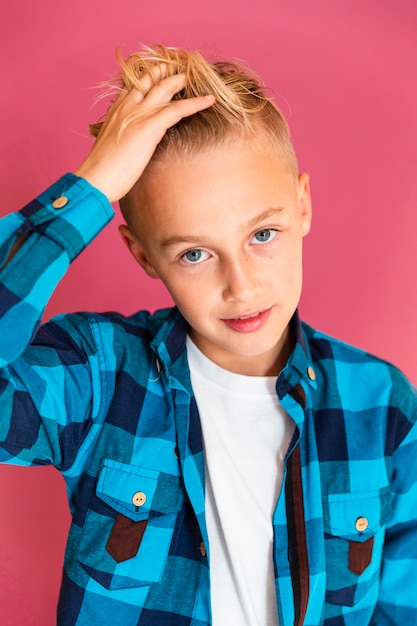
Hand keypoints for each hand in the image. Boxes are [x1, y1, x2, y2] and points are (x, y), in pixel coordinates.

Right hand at [75, 68, 213, 202]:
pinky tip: (209, 100)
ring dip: (181, 82)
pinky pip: (177, 109)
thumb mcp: (110, 148)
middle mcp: (126, 107)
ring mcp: (138, 115)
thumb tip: (128, 146)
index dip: (148, 78)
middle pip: (149, 82)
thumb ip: (120, 139)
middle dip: (165, 73)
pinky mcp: (150, 127)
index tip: (160, 73)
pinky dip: (195, 103)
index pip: (133, 86)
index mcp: (115, 111)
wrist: (95, 179)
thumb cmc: (100, 172)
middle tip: (180, 69)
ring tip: (195, 77)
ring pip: (164, 90)